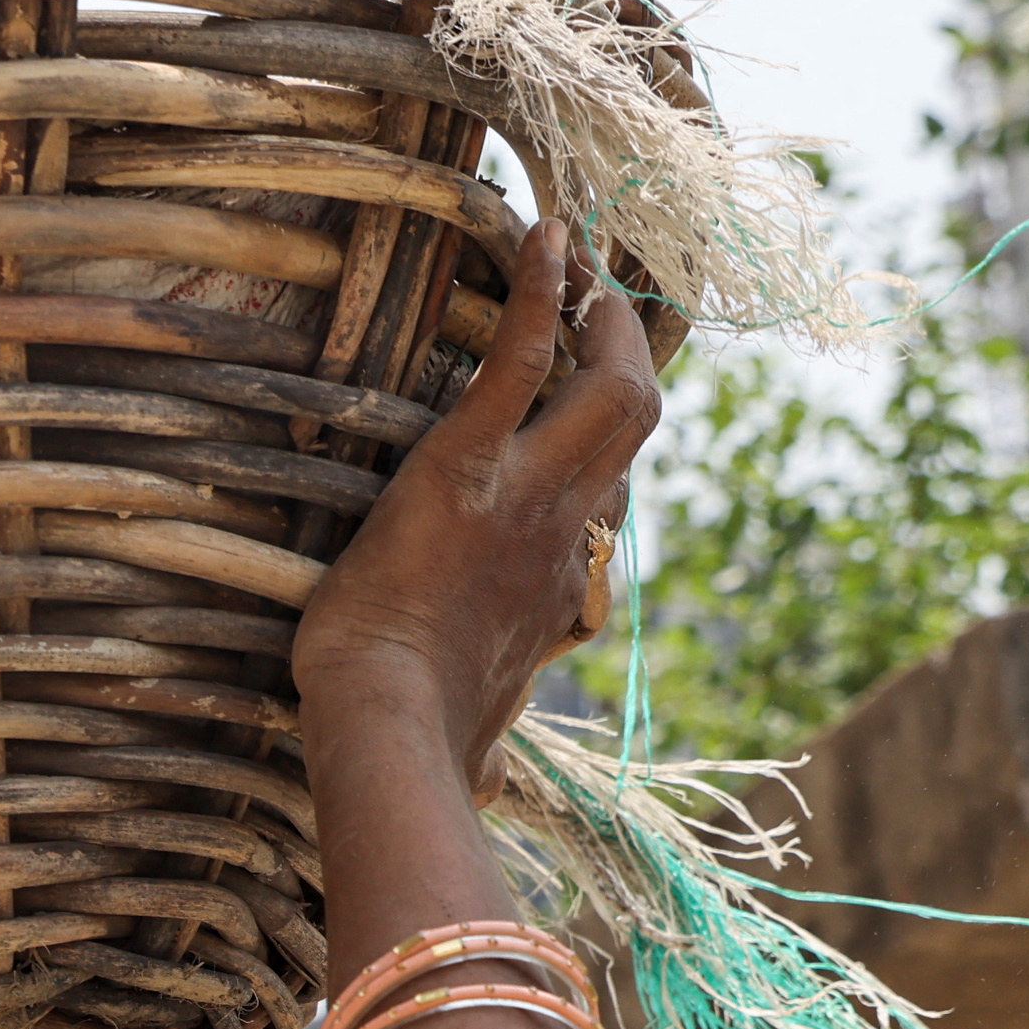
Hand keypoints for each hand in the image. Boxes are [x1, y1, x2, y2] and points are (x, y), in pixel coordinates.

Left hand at [290, 219, 660, 769]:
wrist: (392, 728)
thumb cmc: (418, 746)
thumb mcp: (474, 743)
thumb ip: (487, 752)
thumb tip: (484, 793)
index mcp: (562, 596)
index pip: (605, 507)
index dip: (605, 457)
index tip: (590, 424)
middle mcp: (566, 537)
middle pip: (635, 428)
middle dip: (630, 361)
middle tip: (608, 313)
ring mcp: (529, 496)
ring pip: (611, 391)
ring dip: (603, 324)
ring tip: (582, 271)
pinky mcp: (470, 464)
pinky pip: (523, 358)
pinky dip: (538, 290)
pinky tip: (545, 235)